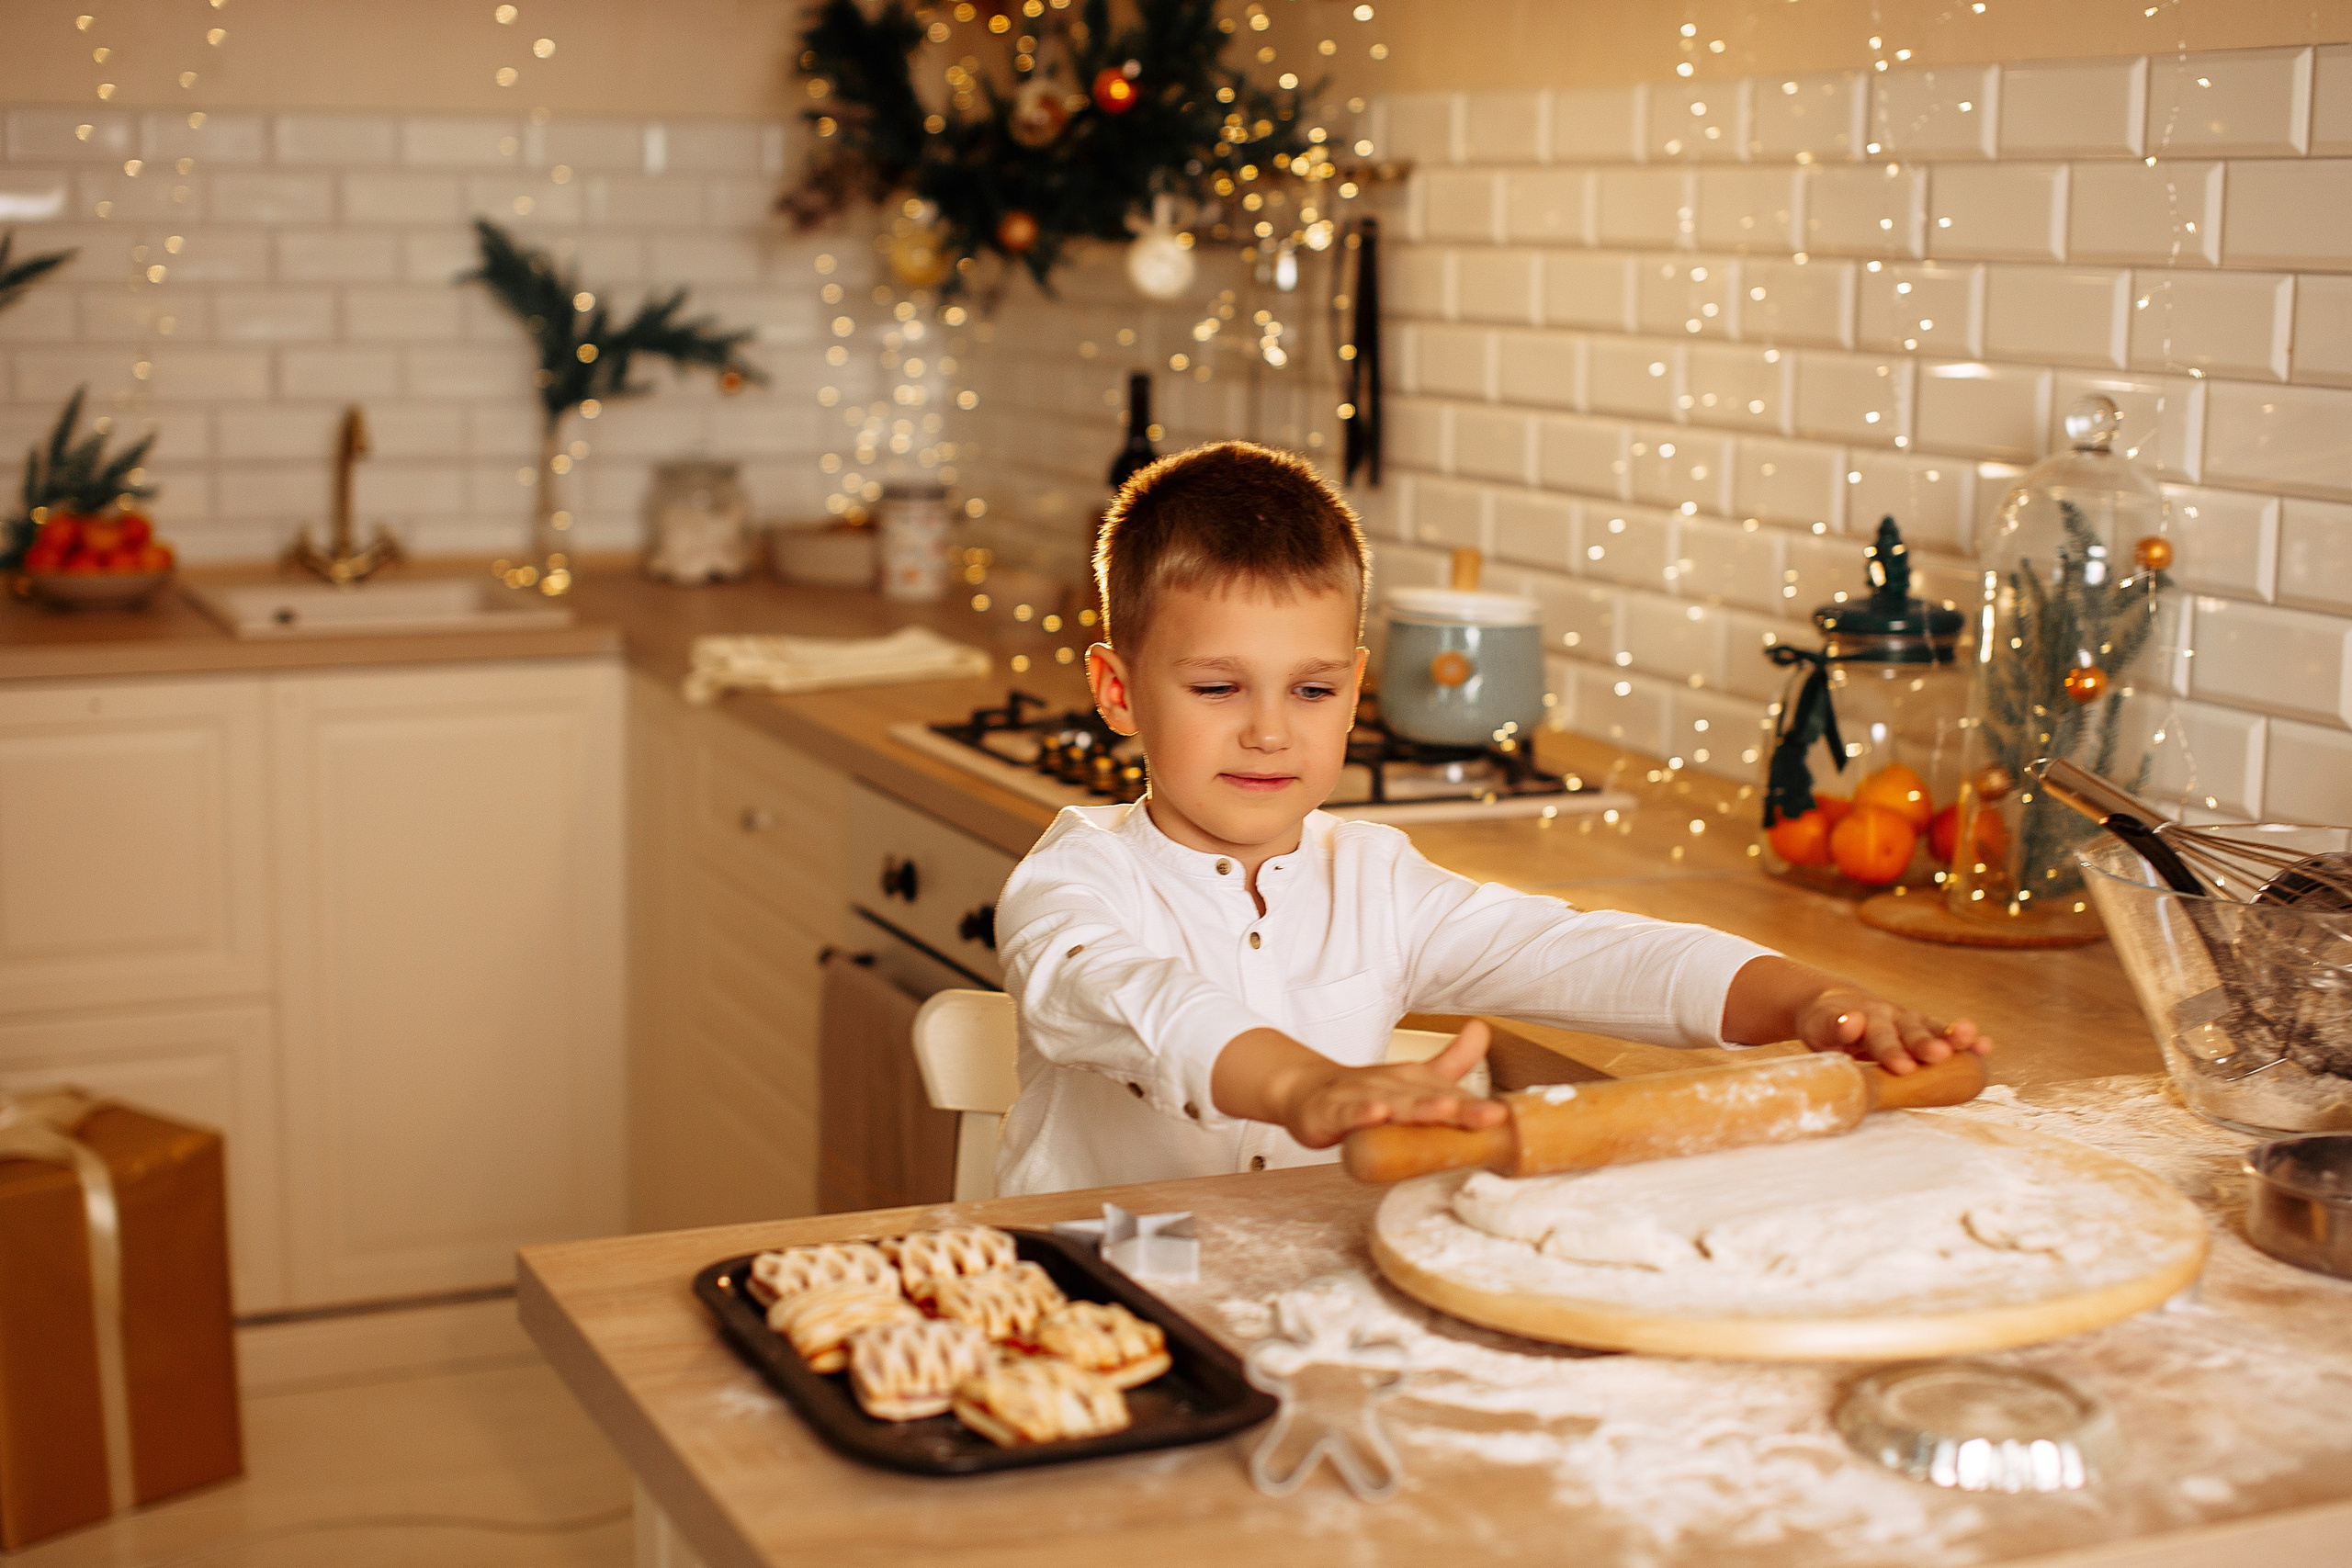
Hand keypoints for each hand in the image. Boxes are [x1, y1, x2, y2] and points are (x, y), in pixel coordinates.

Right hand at [1212, 1020, 1504, 1148]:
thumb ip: (1452, 1060)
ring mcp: (1360, 1097)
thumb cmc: (1367, 1091)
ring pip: (1392, 1103)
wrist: (1306, 1091)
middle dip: (1459, 1107)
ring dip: (1417, 1106)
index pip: (1449, 1094)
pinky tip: (1376, 1113)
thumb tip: (1483, 1027)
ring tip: (1445, 1108)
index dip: (1476, 1106)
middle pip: (1428, 1098)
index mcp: (1413, 1082)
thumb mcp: (1414, 1078)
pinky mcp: (1331, 1111)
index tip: (1504, 1115)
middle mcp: (1391, 1087)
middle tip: (1489, 1115)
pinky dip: (1361, 1113)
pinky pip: (1347, 1113)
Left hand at [1794, 987, 1993, 1073]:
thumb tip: (1850, 1022)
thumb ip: (1834, 1028)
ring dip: (1951, 1037)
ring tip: (1972, 1041)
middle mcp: (1888, 1016)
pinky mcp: (1923, 1031)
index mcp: (1859, 1017)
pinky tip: (1985, 1046)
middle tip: (1937, 1055)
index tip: (1902, 1065)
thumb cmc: (1825, 1025)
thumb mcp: (1820, 1028)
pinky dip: (1965, 1042)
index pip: (1871, 1034)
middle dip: (1922, 1044)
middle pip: (1906, 1032)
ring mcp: (1907, 1022)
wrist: (1838, 1006)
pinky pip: (1945, 1036)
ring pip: (1931, 1029)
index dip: (1887, 1049)